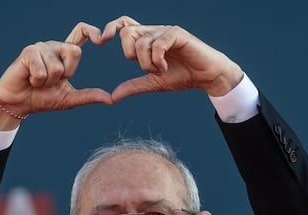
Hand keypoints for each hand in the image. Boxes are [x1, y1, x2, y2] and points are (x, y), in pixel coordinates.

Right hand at [0, 21, 112, 128]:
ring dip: (48, 82)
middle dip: (65, 74)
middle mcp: (54, 47)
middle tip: (51, 81)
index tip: (102, 39)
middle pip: (74, 52)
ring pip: (57, 66)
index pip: (81, 33)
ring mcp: (41, 47)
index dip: (92, 32)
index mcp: (64, 54)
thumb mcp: (68, 99)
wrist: (18, 104)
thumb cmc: (41, 99)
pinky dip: (37, 81)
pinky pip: (42, 69)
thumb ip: (88, 96)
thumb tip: (109, 99)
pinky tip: (29, 79)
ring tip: (37, 81)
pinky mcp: (29, 52)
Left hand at [102, 17, 243, 100]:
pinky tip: (165, 68)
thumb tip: (112, 96)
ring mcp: (165, 30)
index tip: (101, 41)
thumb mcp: (153, 83)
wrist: (206, 77)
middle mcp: (154, 31)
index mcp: (147, 39)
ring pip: (141, 42)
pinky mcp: (177, 33)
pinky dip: (157, 61)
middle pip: (126, 32)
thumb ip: (133, 87)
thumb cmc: (182, 76)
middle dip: (130, 54)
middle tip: (146, 68)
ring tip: (160, 71)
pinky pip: (157, 44)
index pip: (124, 24)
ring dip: (147, 63)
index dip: (110, 28)